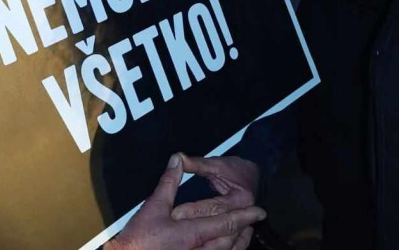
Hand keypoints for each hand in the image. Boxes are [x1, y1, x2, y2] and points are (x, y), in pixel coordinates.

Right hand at [104, 153, 264, 249]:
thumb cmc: (139, 237)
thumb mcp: (154, 206)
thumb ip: (170, 181)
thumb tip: (178, 158)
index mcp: (191, 234)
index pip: (225, 223)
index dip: (244, 216)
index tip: (259, 211)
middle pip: (229, 241)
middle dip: (243, 229)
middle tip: (254, 219)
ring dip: (237, 243)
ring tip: (245, 232)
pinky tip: (227, 247)